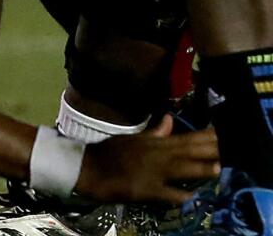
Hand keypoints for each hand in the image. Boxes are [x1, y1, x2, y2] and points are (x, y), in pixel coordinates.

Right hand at [77, 115, 219, 204]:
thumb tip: (169, 118)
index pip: (184, 138)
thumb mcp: (133, 139)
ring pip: (180, 169)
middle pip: (186, 151)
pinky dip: (178, 194)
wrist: (89, 168)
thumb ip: (154, 132)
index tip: (220, 133)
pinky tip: (190, 196)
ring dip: (199, 168)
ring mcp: (151, 172)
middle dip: (207, 149)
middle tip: (226, 148)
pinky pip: (165, 193)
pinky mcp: (145, 189)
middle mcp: (156, 155)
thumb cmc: (110, 152)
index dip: (203, 136)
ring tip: (217, 168)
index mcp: (153, 143)